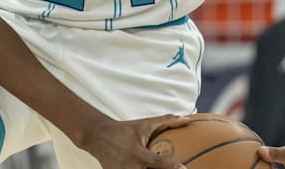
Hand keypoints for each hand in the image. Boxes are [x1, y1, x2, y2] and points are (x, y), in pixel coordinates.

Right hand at [74, 114, 188, 168]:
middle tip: (170, 167)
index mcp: (139, 154)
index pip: (161, 165)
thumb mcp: (144, 124)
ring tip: (154, 167)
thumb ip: (166, 121)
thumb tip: (186, 119)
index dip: (174, 168)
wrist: (98, 135)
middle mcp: (132, 166)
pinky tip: (141, 167)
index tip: (183, 168)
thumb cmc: (123, 130)